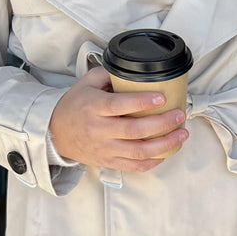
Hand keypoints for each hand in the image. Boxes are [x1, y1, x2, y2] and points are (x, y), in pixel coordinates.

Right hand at [49, 66, 188, 170]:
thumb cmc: (75, 106)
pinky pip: (135, 166)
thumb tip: (134, 69)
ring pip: (139, 152)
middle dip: (162, 124)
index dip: (142, 102)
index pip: (120, 105)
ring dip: (165, 144)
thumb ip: (108, 74)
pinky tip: (167, 152)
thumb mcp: (86, 84)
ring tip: (181, 134)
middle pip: (135, 131)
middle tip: (179, 115)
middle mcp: (99, 130)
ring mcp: (105, 149)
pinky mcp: (108, 162)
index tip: (161, 97)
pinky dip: (153, 161)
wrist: (54, 134)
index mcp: (94, 107)